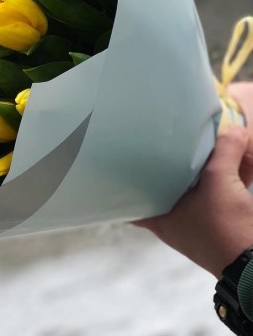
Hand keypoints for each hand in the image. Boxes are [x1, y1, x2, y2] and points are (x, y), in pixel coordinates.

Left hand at [135, 126, 252, 277]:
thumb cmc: (226, 228)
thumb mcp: (220, 182)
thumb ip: (225, 151)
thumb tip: (233, 129)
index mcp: (160, 215)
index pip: (130, 198)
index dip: (123, 181)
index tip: (117, 162)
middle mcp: (174, 218)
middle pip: (169, 181)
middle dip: (177, 159)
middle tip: (169, 138)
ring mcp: (197, 219)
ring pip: (199, 184)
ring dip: (212, 165)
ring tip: (220, 143)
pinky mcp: (221, 219)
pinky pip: (220, 191)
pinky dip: (230, 175)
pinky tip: (243, 159)